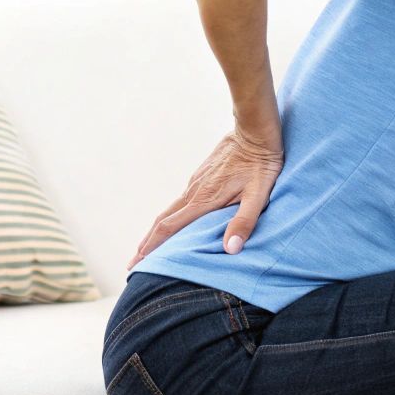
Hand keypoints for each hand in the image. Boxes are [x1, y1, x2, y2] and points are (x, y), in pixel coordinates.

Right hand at [127, 124, 284, 270]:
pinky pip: (181, 200)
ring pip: (171, 209)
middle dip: (147, 243)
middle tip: (134, 262)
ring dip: (157, 229)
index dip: (152, 247)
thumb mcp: (258, 195)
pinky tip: (175, 221)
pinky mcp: (201, 175)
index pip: (169, 227)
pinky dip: (171, 216)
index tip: (137, 263)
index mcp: (203, 200)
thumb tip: (230, 249)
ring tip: (150, 245)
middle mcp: (194, 191)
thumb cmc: (260, 165)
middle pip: (162, 220)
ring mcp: (196, 182)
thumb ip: (244, 221)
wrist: (254, 131)